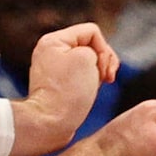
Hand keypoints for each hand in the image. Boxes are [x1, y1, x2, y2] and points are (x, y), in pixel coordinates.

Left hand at [16, 23, 119, 155]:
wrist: (50, 123)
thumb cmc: (68, 92)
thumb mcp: (87, 58)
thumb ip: (95, 49)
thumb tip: (93, 59)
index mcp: (54, 40)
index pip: (92, 32)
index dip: (104, 49)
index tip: (103, 70)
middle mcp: (51, 51)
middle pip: (91, 45)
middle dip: (104, 61)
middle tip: (106, 78)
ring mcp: (54, 68)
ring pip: (88, 62)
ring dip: (98, 73)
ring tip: (96, 87)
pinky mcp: (58, 84)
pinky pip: (82, 76)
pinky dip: (90, 83)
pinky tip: (89, 94)